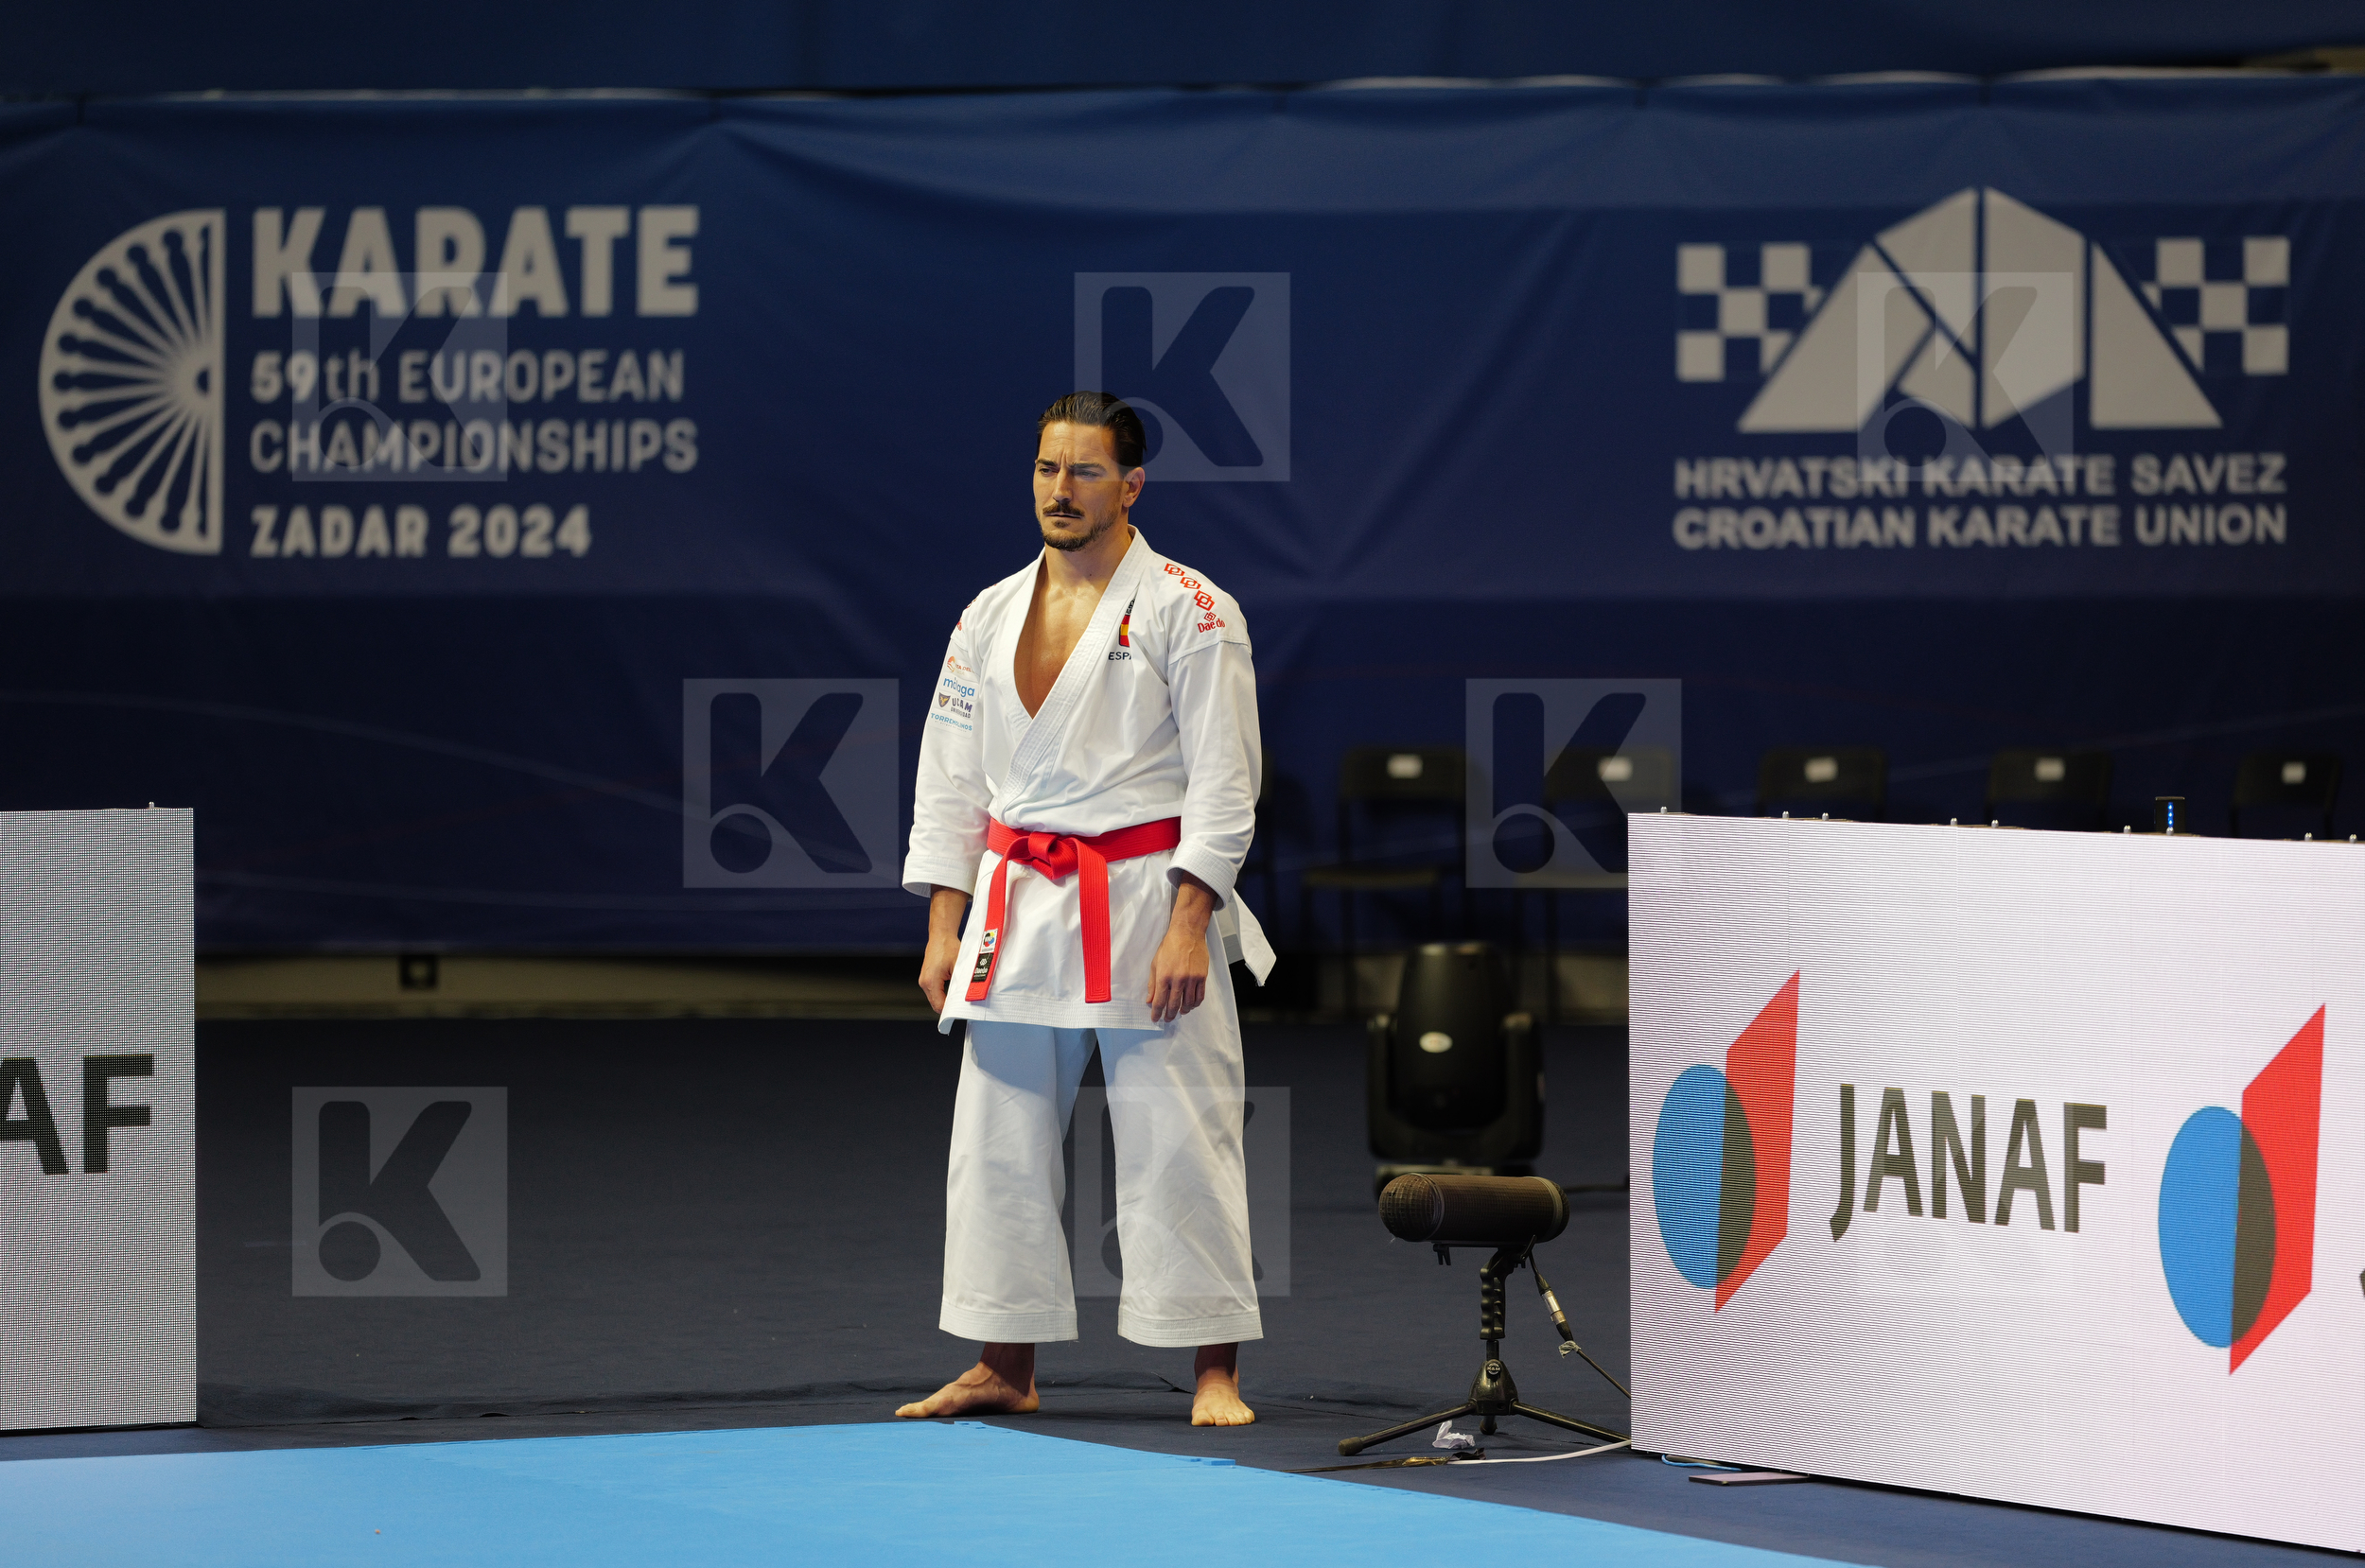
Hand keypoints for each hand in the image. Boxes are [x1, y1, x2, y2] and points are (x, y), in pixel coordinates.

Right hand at [918, 886, 969, 1013]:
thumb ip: (962, 982)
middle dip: (948, 1007)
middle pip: (936, 1004)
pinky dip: (942, 993)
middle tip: (963, 1008)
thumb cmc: (949, 947)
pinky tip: (953, 991)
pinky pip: (934, 991)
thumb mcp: (960, 965)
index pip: (939, 1005)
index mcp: (931, 981)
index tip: (962, 1013)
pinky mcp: (926, 977)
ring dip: (945, 1000)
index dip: (950, 1011)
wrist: (941, 935)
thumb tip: (968, 997)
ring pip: (934, 998)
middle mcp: (924, 982)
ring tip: (959, 999)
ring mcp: (923, 980)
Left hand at [1147, 874, 1216, 1023]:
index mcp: (1164, 976)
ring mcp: (1192, 979)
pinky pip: (1200, 996)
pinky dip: (1195, 1004)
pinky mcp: (1202, 976)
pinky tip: (1191, 1005)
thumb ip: (1152, 984)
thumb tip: (1149, 1001)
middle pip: (1174, 1005)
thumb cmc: (1170, 946)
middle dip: (1169, 1015)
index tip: (1155, 1019)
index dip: (1157, 1013)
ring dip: (1183, 1010)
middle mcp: (1178, 979)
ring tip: (1180, 1012)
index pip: (1159, 1001)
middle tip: (1167, 1019)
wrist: (1187, 934)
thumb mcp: (1155, 963)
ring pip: (1188, 1003)